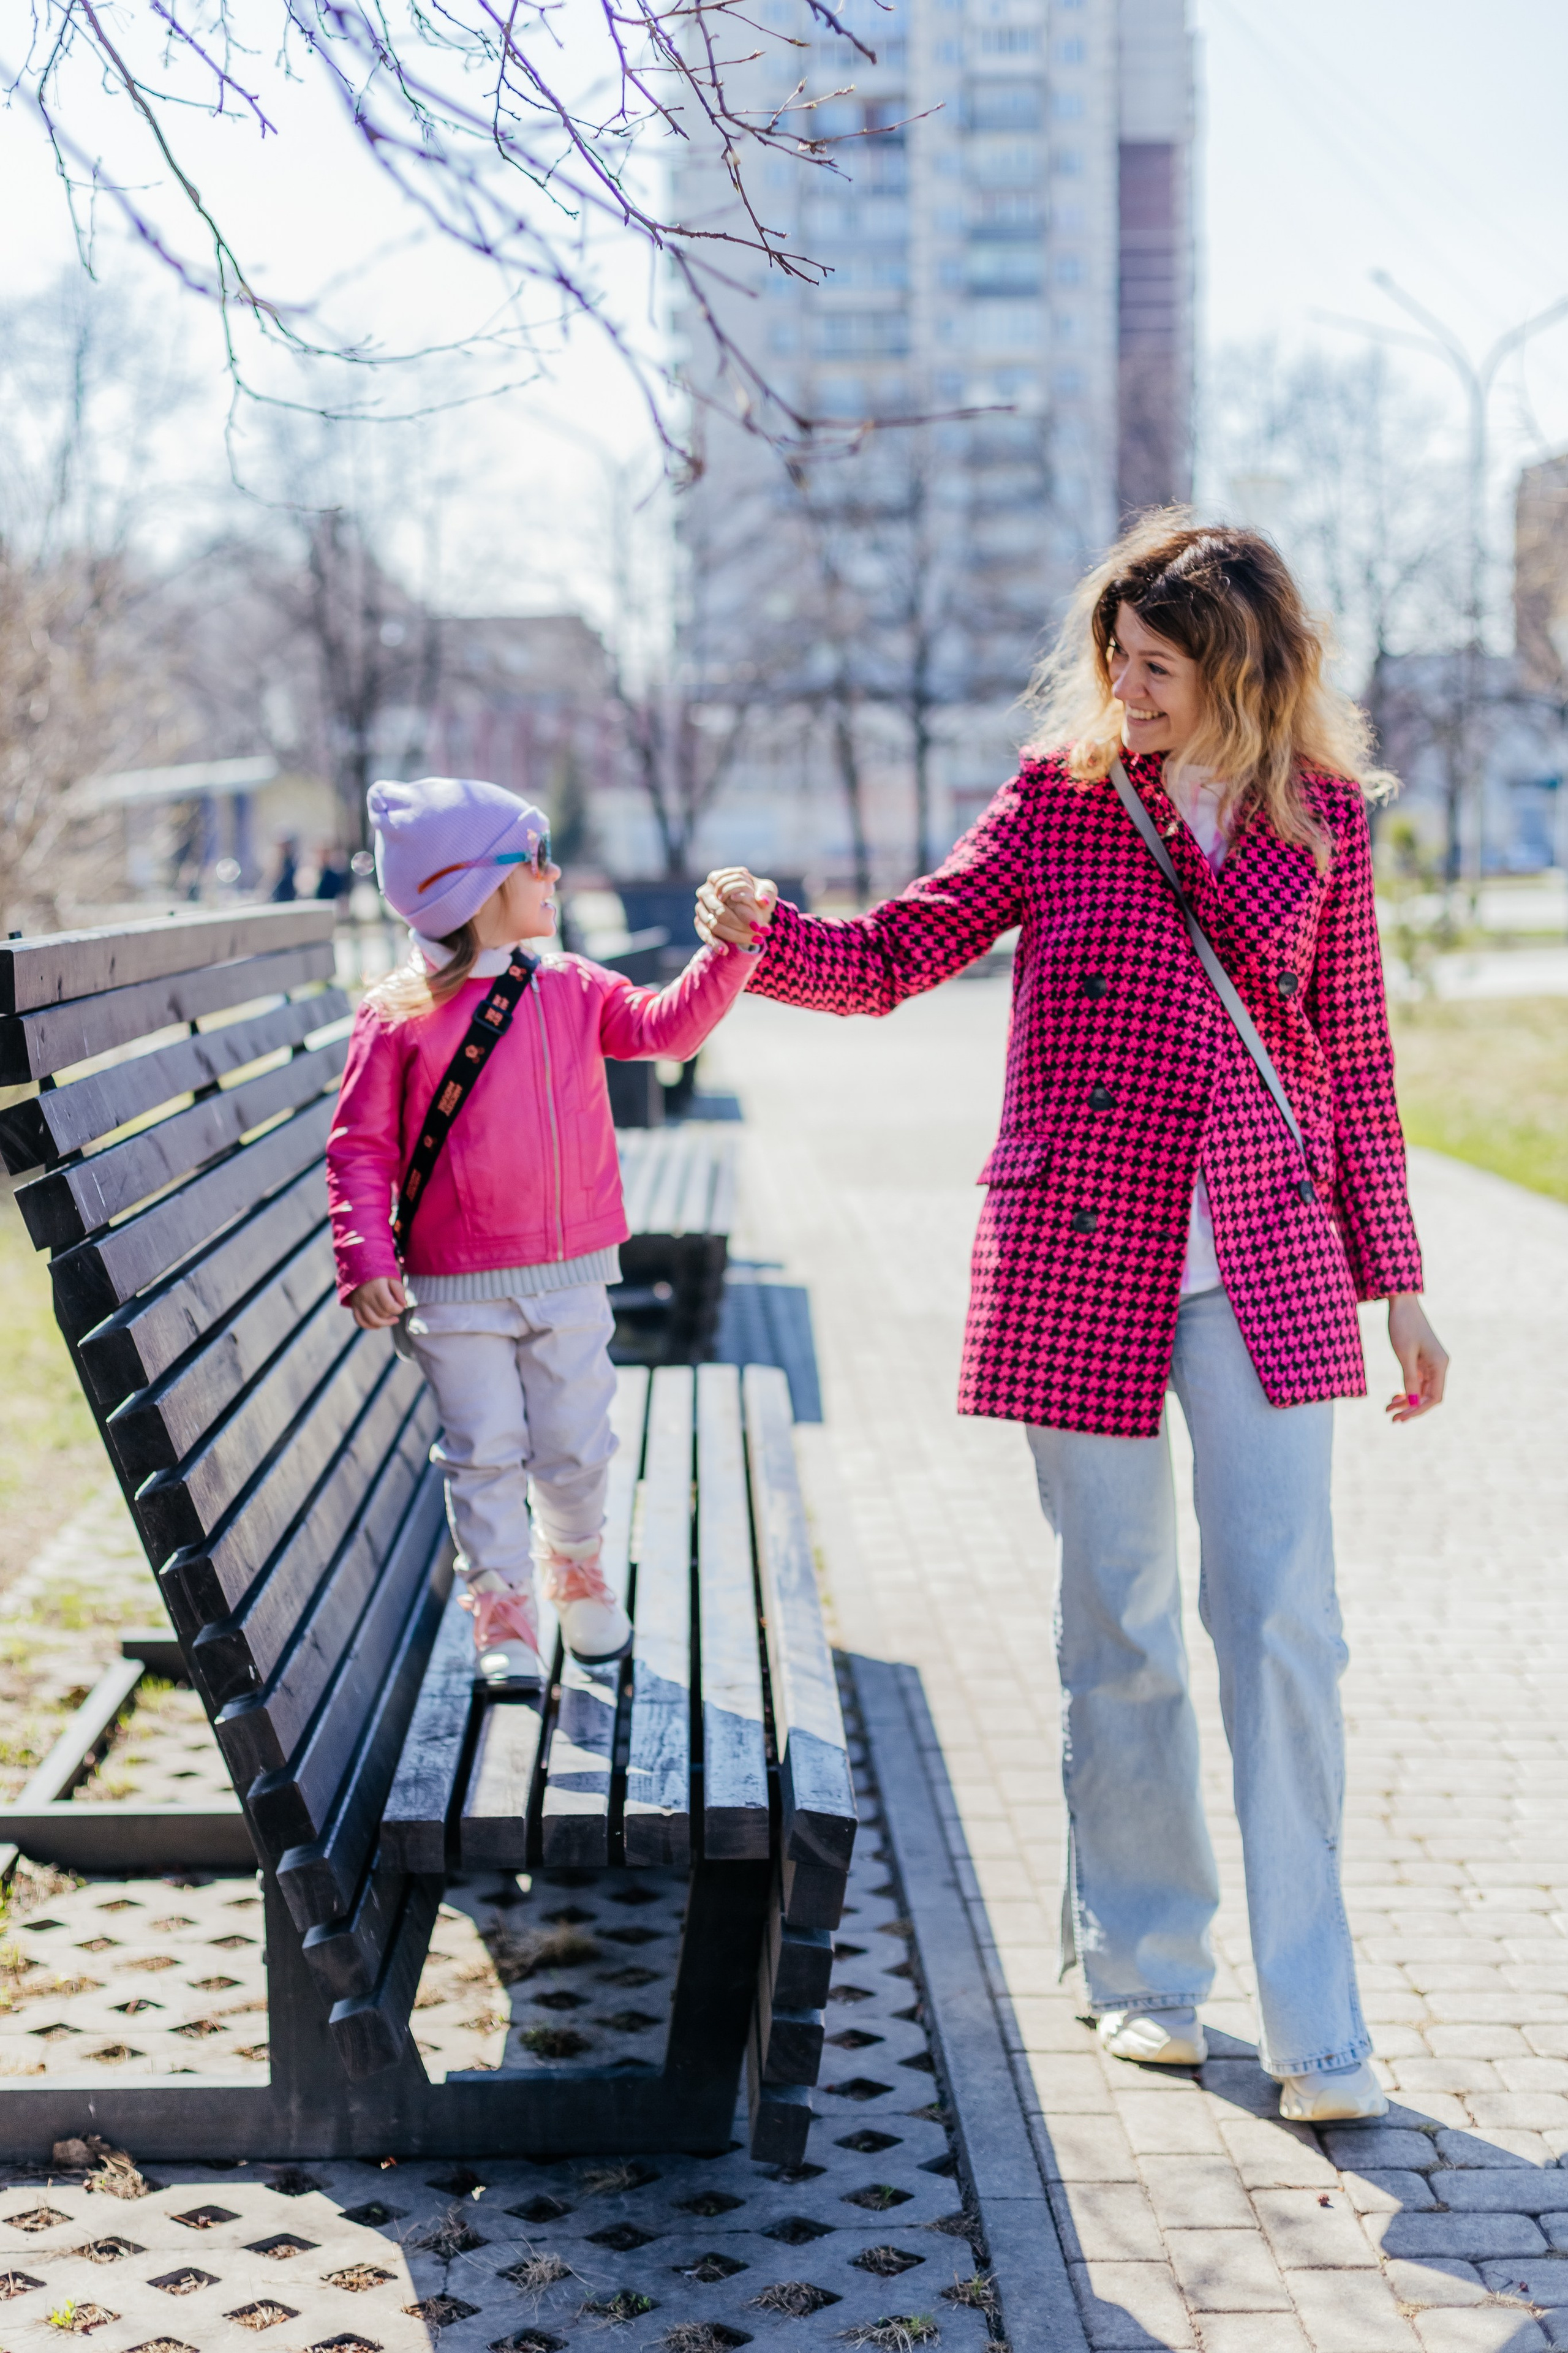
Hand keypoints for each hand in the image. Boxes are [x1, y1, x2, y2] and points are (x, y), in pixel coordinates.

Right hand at [349, 1276, 407, 1329]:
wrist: (360, 1267)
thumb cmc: (379, 1273)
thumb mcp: (391, 1277)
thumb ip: (399, 1290)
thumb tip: (404, 1305)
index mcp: (377, 1288)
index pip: (389, 1306)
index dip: (398, 1309)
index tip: (401, 1306)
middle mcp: (366, 1296)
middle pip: (381, 1314)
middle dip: (392, 1314)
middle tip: (396, 1308)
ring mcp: (358, 1302)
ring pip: (371, 1320)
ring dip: (384, 1323)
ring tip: (392, 1320)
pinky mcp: (354, 1306)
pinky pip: (360, 1321)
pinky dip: (369, 1326)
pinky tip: (379, 1325)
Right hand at [696, 867, 778, 949]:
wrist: (751, 905)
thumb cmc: (757, 893)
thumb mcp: (766, 889)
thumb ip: (766, 893)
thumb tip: (763, 901)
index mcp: (717, 878)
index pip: (728, 895)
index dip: (743, 911)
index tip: (758, 925)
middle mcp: (705, 892)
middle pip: (720, 912)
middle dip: (739, 926)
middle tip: (757, 936)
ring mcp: (700, 908)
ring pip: (714, 925)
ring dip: (733, 936)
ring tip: (750, 942)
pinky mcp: (699, 922)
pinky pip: (704, 933)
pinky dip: (714, 942)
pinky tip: (725, 950)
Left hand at [1385, 1292, 1447, 1422]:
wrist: (1401, 1302)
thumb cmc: (1403, 1325)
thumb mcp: (1404, 1355)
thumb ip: (1409, 1380)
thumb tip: (1411, 1404)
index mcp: (1440, 1365)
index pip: (1434, 1397)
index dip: (1418, 1410)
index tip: (1401, 1418)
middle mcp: (1438, 1366)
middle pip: (1427, 1396)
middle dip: (1410, 1409)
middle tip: (1392, 1419)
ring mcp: (1430, 1363)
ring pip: (1420, 1390)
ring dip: (1405, 1401)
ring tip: (1387, 1410)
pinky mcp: (1421, 1360)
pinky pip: (1415, 1381)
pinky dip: (1405, 1390)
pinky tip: (1393, 1398)